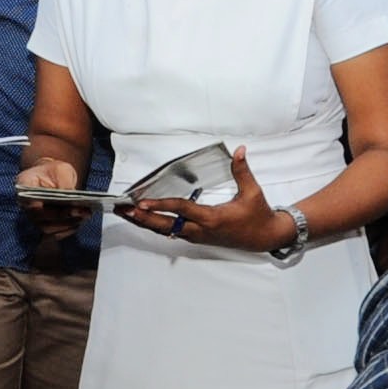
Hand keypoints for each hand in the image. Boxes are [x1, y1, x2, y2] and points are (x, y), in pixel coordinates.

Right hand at [15, 156, 93, 236]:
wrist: (51, 177)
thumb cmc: (55, 171)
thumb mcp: (62, 170)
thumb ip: (66, 184)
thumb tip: (73, 202)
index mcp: (24, 186)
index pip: (33, 205)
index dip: (51, 211)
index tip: (71, 209)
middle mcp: (24, 205)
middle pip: (41, 220)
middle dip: (64, 219)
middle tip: (82, 213)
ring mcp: (32, 217)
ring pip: (47, 229)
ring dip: (67, 226)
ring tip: (83, 217)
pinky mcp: (42, 224)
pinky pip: (52, 234)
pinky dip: (66, 230)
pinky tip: (78, 222)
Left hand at [127, 148, 287, 253]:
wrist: (264, 238)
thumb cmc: (258, 215)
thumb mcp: (252, 192)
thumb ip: (242, 171)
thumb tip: (240, 151)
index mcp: (213, 218)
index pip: (182, 210)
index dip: (161, 205)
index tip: (143, 201)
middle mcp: (201, 230)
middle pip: (165, 226)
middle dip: (143, 217)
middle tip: (123, 208)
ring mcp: (197, 236)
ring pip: (165, 231)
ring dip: (145, 222)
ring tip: (125, 213)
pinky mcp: (196, 237)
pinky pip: (170, 232)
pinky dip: (154, 225)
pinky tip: (143, 218)